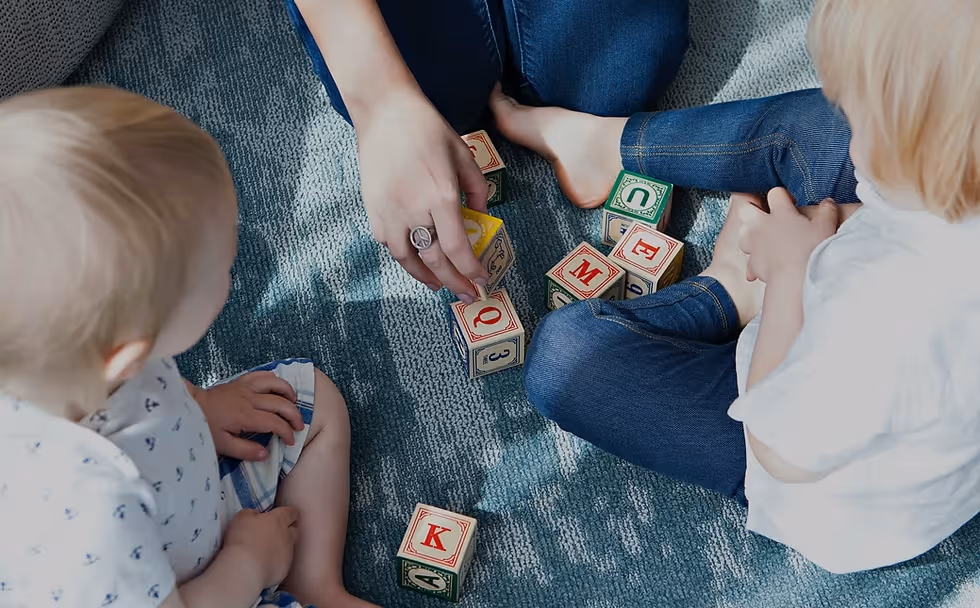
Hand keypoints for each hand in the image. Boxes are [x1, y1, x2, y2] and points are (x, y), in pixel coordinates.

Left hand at [194, 372, 302, 460]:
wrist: (190, 406)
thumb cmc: (205, 427)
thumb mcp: (222, 446)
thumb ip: (245, 450)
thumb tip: (266, 454)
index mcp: (245, 416)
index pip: (275, 423)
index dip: (287, 432)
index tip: (290, 441)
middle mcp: (249, 399)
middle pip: (281, 403)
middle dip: (295, 415)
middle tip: (299, 426)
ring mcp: (246, 387)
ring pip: (276, 384)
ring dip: (289, 393)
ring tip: (294, 404)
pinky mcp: (241, 380)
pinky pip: (262, 374)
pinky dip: (274, 379)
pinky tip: (278, 388)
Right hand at [223, 508, 299, 588]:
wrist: (245, 569)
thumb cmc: (242, 539)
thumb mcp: (242, 518)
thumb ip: (252, 514)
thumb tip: (255, 515)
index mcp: (279, 520)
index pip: (291, 512)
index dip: (288, 513)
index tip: (283, 515)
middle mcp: (287, 536)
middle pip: (294, 530)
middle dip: (288, 530)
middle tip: (274, 532)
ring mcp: (288, 554)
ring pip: (289, 547)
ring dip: (281, 548)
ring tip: (266, 551)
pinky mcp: (284, 569)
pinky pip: (283, 563)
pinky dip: (276, 563)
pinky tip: (264, 565)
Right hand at [356, 91, 489, 301]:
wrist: (385, 112)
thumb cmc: (428, 129)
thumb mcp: (463, 155)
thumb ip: (477, 191)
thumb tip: (481, 219)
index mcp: (440, 196)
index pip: (458, 249)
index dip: (471, 270)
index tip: (482, 281)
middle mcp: (414, 210)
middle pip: (435, 261)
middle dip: (454, 283)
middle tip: (467, 295)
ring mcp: (389, 212)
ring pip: (407, 259)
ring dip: (426, 277)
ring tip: (440, 284)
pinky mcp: (372, 209)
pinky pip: (389, 244)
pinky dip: (404, 257)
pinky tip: (415, 260)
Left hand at [738, 188, 838, 283]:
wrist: (795, 279)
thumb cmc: (811, 251)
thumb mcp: (825, 227)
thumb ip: (827, 212)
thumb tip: (828, 202)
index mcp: (781, 213)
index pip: (775, 193)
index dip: (782, 195)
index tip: (790, 203)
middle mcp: (762, 226)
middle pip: (745, 209)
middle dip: (752, 207)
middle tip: (764, 213)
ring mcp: (754, 244)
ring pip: (742, 233)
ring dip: (750, 234)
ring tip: (762, 239)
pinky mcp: (753, 263)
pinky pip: (749, 260)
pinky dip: (754, 262)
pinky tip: (763, 265)